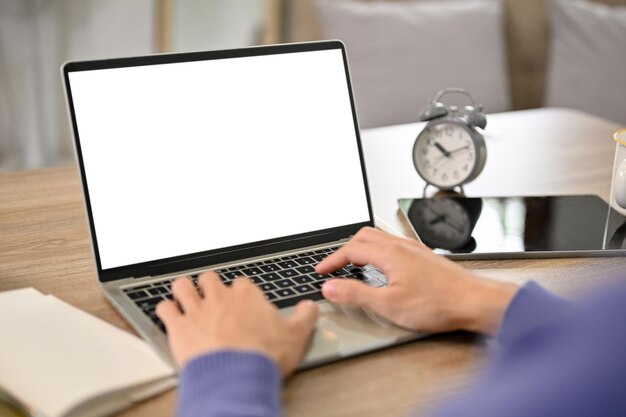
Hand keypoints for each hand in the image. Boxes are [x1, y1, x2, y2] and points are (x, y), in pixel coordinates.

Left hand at [156, 272, 317, 376]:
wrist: (237, 376)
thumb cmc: (264, 356)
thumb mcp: (296, 336)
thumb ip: (304, 318)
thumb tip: (310, 307)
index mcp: (247, 296)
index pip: (241, 283)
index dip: (240, 292)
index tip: (242, 301)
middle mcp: (220, 297)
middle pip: (209, 279)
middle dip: (209, 285)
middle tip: (212, 296)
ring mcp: (197, 310)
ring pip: (183, 286)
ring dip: (183, 290)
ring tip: (185, 296)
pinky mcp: (179, 327)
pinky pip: (165, 308)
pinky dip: (165, 310)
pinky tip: (168, 314)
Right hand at [317, 227, 517, 334]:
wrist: (474, 302)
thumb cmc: (438, 303)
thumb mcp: (389, 305)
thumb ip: (356, 294)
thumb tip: (330, 287)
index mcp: (390, 253)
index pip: (351, 249)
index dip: (332, 260)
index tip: (321, 271)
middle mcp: (401, 245)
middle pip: (363, 236)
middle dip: (344, 250)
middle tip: (334, 267)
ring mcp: (414, 248)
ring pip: (379, 238)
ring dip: (361, 249)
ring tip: (353, 267)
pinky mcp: (423, 256)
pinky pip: (392, 245)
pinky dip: (377, 252)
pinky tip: (381, 269)